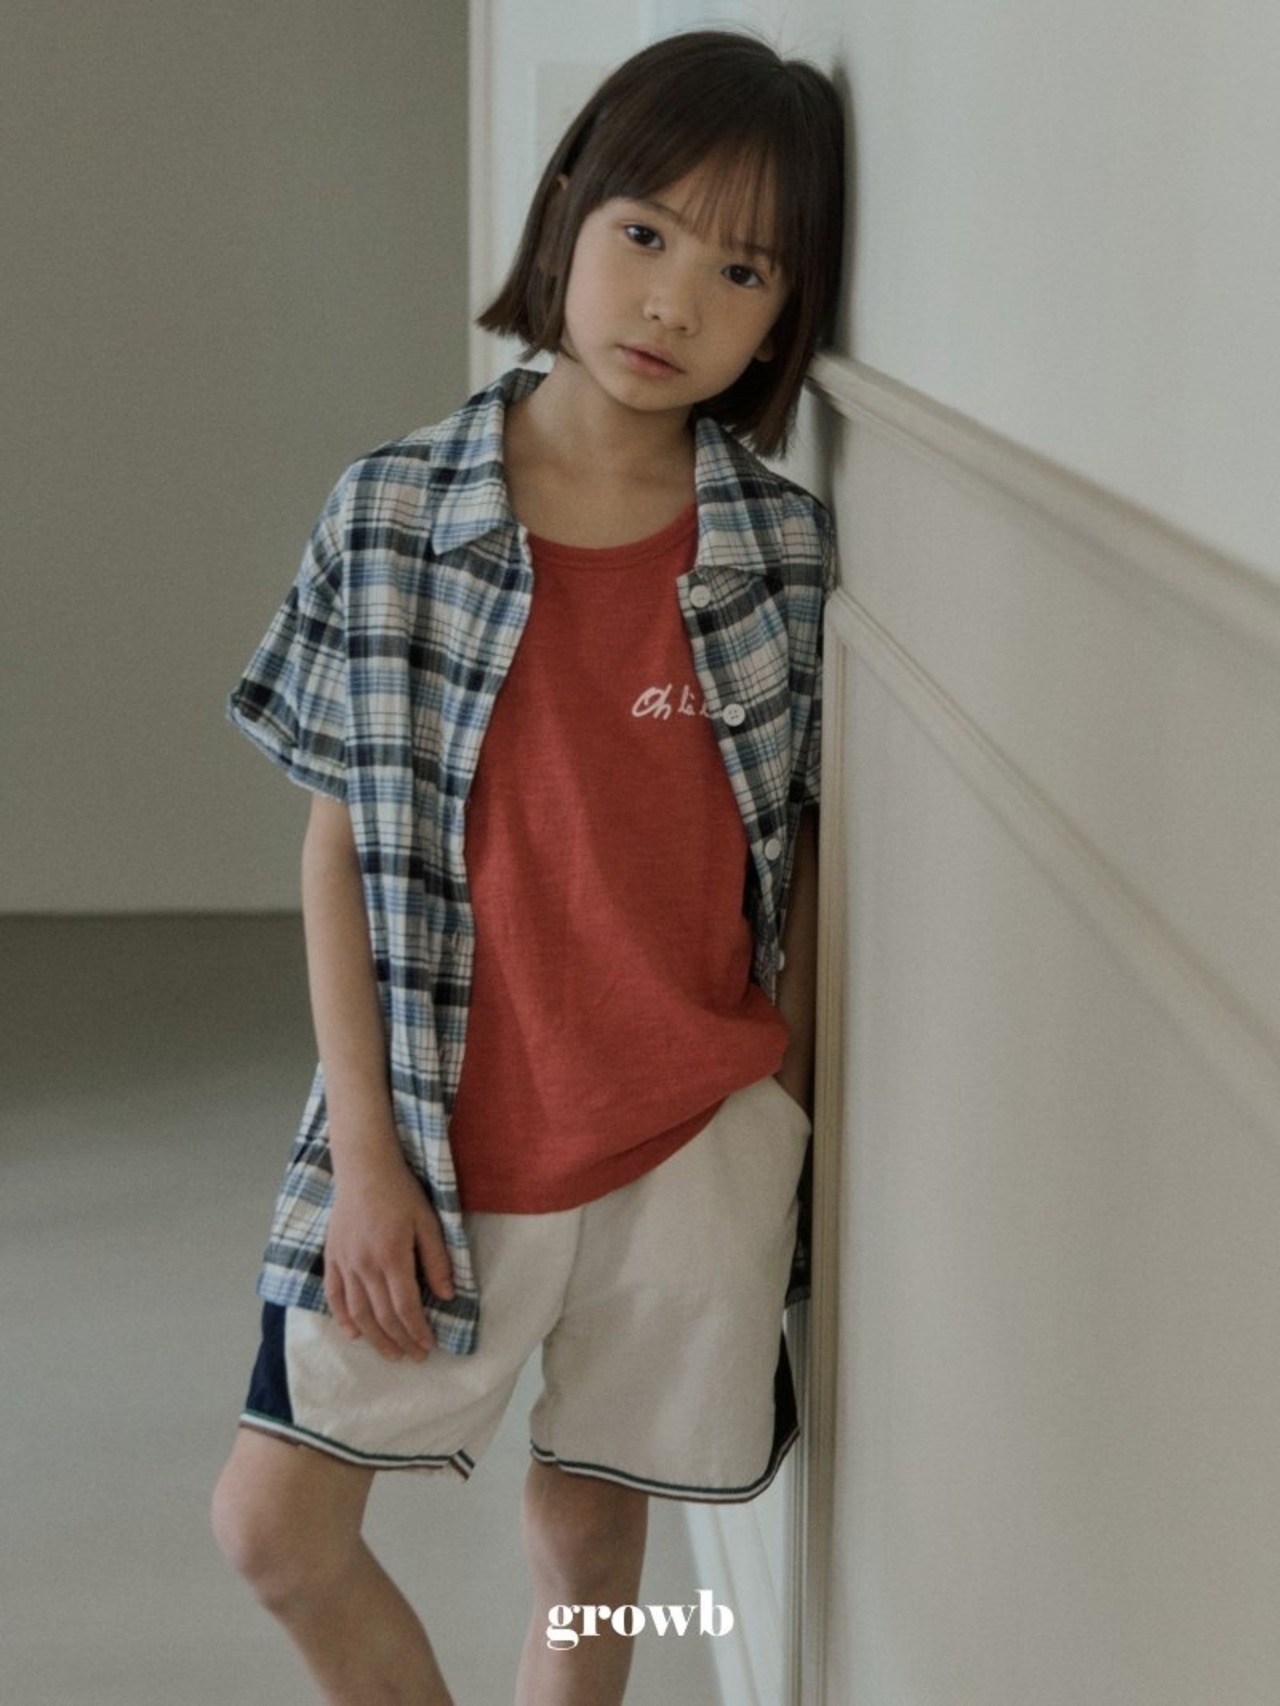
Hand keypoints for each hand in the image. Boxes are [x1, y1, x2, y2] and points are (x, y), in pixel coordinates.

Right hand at [323, 1151, 454, 1361]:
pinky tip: (353, 1334)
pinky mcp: (332, 1257)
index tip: (429, 1345)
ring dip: (374, 1338)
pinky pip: (334, 1295)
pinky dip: (342, 1318)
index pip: (405, 1307)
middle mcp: (365, 1265)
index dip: (418, 1330)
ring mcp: (345, 1263)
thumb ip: (437, 1260)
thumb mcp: (428, 1222)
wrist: (364, 1169)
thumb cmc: (401, 1192)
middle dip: (400, 1341)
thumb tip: (448, 1295)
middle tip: (414, 1357)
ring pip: (358, 1312)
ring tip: (391, 1354)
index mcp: (392, 1256)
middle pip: (382, 1316)